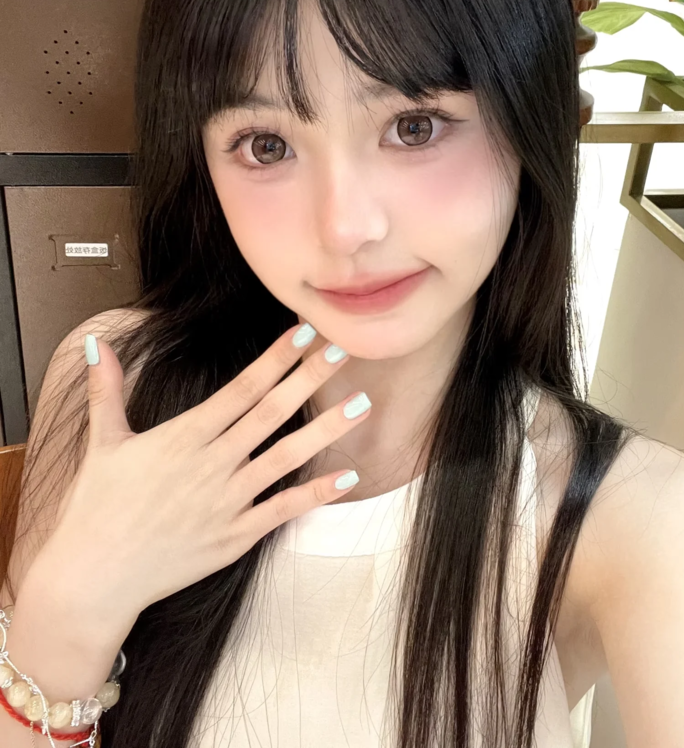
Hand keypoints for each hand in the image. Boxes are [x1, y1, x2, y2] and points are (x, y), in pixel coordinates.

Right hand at [42, 324, 369, 617]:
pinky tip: (347, 476)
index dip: (276, 359)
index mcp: (184, 436)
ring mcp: (227, 502)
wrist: (94, 578)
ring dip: (326, 429)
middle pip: (270, 413)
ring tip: (361, 404)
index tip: (305, 333)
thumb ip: (106, 389)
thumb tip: (97, 343)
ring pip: (287, 458)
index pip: (241, 388)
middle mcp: (212, 464)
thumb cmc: (97, 507)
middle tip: (343, 350)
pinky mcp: (235, 537)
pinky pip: (282, 511)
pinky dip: (316, 494)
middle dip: (308, 379)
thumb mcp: (103, 442)